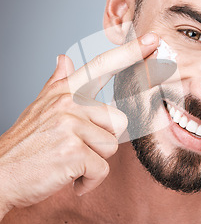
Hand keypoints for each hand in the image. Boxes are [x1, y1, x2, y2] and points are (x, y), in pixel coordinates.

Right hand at [0, 32, 158, 218]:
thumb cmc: (24, 146)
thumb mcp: (38, 108)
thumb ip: (56, 83)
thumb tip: (64, 58)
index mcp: (63, 91)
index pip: (102, 66)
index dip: (129, 53)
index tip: (153, 42)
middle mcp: (68, 103)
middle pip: (118, 122)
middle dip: (101, 142)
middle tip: (74, 150)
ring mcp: (70, 125)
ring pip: (111, 146)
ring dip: (94, 163)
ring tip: (68, 163)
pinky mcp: (73, 151)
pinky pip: (102, 169)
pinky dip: (88, 181)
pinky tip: (68, 178)